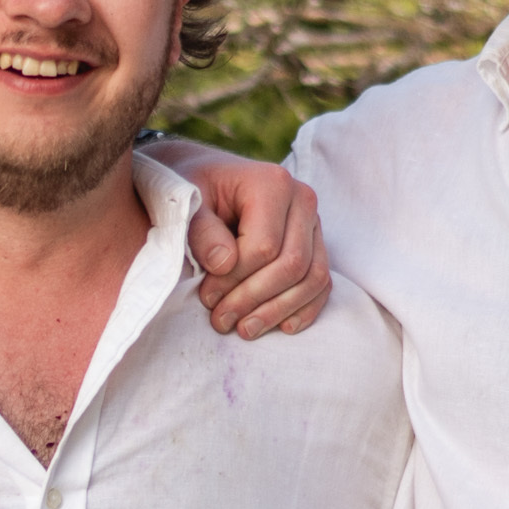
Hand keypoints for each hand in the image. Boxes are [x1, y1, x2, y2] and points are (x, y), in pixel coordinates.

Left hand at [162, 146, 329, 336]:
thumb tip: (223, 264)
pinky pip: (322, 283)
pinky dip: (304, 308)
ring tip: (245, 329)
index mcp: (273, 184)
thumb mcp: (187, 202)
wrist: (209, 178)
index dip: (233, 280)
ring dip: (279, 311)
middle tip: (221, 321)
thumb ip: (201, 230)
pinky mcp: (316, 244)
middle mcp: (302, 200)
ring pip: (312, 278)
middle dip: (254, 300)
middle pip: (291, 265)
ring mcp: (314, 223)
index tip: (206, 297)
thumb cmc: (195, 189)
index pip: (263, 247)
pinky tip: (282, 327)